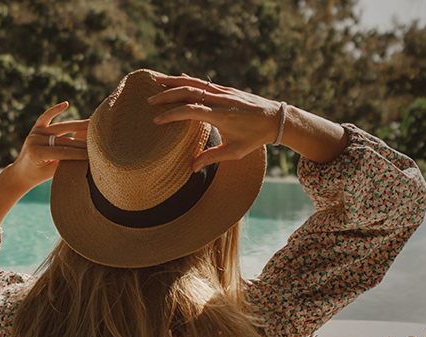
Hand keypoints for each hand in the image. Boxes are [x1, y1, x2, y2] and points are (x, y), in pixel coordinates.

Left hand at [7, 102, 88, 186]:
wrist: (21, 173)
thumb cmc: (38, 176)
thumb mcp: (52, 173)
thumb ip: (66, 163)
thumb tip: (87, 157)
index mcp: (36, 153)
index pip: (64, 152)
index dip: (80, 153)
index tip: (95, 154)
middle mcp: (34, 140)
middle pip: (64, 139)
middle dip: (82, 142)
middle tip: (99, 140)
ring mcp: (34, 133)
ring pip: (60, 127)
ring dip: (77, 125)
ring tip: (92, 123)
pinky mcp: (35, 128)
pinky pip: (45, 117)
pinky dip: (55, 110)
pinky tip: (66, 104)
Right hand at [148, 74, 343, 169]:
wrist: (275, 119)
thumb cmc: (255, 137)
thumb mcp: (235, 152)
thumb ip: (212, 158)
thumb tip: (191, 168)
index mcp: (221, 116)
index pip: (190, 111)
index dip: (172, 114)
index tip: (157, 120)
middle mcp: (221, 100)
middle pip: (189, 92)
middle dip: (167, 95)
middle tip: (149, 100)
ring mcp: (223, 92)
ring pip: (195, 83)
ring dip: (174, 82)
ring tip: (155, 81)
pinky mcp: (226, 88)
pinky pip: (204, 82)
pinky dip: (189, 79)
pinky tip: (177, 78)